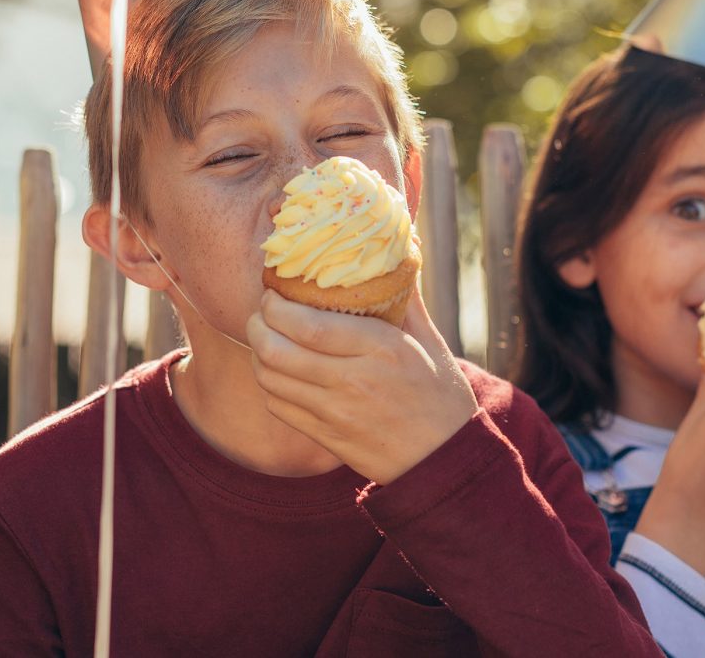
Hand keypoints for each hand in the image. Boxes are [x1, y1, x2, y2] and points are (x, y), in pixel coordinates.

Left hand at [246, 289, 477, 484]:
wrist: (447, 460)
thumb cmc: (440, 395)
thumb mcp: (429, 340)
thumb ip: (406, 295)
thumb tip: (402, 244)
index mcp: (380, 350)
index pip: (308, 325)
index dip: (277, 306)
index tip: (273, 293)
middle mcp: (352, 382)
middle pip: (277, 351)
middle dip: (257, 325)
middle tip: (261, 312)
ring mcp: (335, 413)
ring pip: (270, 379)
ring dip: (258, 353)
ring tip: (266, 337)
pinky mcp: (325, 437)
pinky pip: (278, 406)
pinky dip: (269, 383)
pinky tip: (278, 369)